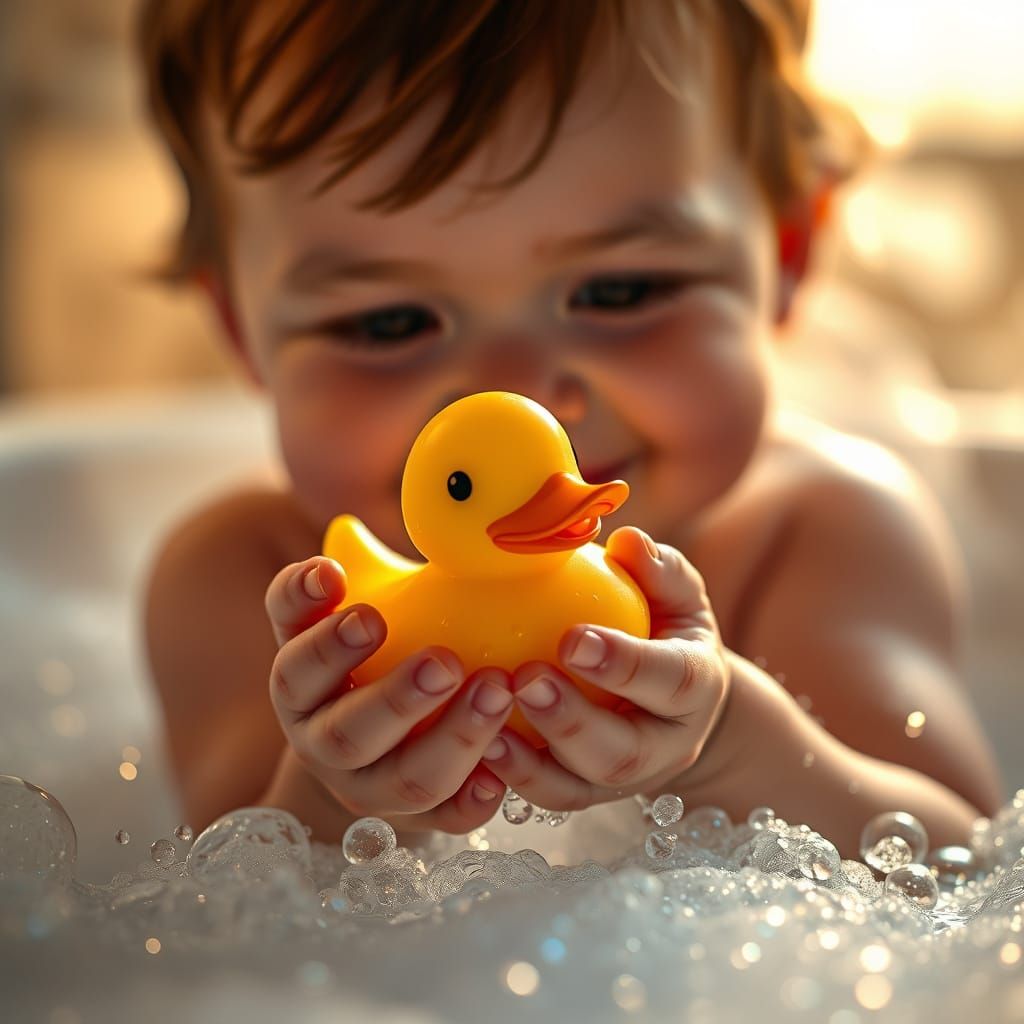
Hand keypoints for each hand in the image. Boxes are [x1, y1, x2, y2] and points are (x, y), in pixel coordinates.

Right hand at [265, 556, 515, 833]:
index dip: (304, 619)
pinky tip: (502, 771)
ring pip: (403, 780)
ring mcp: (368, 787)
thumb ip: (362, 574)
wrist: (381, 743)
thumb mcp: (362, 609)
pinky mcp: (415, 822)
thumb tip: (354, 524)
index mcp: (303, 684)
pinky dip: (471, 799)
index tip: (334, 576)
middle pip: (347, 730)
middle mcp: (323, 740)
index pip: (292, 656)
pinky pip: (445, 820)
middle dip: (395, 697)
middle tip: (445, 661)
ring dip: (453, 738)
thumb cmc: (378, 653)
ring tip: (497, 692)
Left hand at [482, 527, 729, 810]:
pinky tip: (472, 747)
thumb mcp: (676, 594)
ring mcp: (623, 780)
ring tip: (485, 727)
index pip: (670, 681)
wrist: (674, 702)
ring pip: (579, 788)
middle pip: (622, 753)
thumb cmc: (666, 626)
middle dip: (571, 722)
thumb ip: (659, 570)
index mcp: (696, 688)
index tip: (572, 639)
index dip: (624, 664)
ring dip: (530, 762)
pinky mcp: (584, 794)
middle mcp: (665, 745)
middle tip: (525, 680)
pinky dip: (509, 777)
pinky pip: (545, 796)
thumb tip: (628, 541)